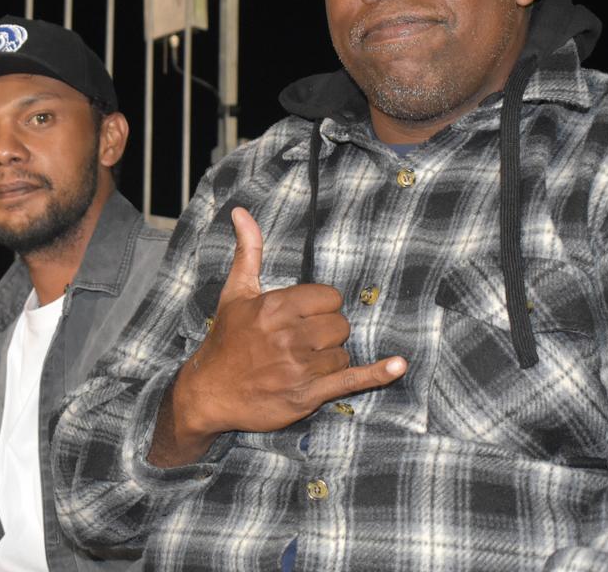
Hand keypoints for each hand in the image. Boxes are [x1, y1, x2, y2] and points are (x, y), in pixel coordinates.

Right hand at [149, 207, 405, 465]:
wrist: (209, 393)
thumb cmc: (225, 340)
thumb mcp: (235, 293)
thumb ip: (248, 251)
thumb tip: (241, 211)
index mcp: (274, 308)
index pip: (329, 298)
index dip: (321, 308)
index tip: (302, 318)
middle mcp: (288, 336)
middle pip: (340, 325)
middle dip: (326, 333)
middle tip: (300, 342)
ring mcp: (299, 368)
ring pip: (343, 353)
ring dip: (329, 359)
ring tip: (300, 364)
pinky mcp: (307, 395)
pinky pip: (351, 380)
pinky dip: (378, 373)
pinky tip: (398, 366)